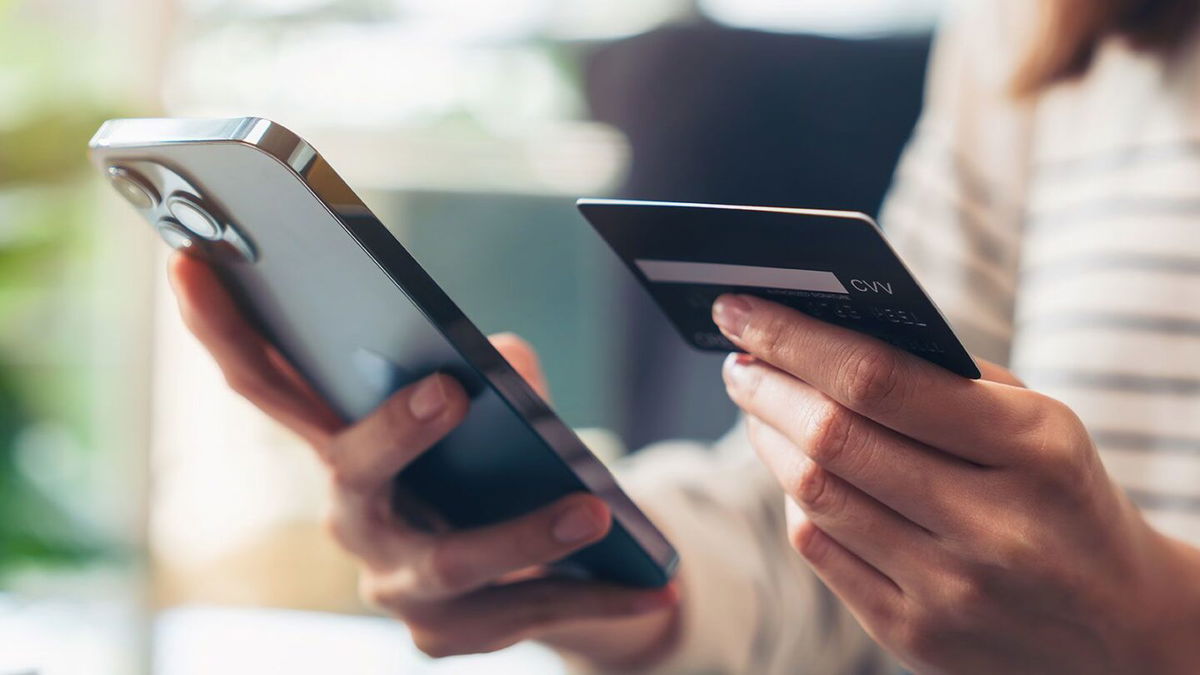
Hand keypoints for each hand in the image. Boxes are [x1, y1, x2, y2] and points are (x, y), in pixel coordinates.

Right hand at [166, 254, 678, 666]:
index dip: (222, 327)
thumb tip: (504, 361)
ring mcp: (395, 585)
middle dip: (394, 432)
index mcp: (344, 444)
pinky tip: (652, 582)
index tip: (192, 260)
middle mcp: (352, 515)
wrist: (535, 566)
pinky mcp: (447, 635)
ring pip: (450, 561)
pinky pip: (519, 613)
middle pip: (350, 470)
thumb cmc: (493, 463)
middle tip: (450, 391)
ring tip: (593, 511)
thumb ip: (494, 374)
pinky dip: (590, 595)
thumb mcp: (494, 408)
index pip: (268, 383)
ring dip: (523, 533)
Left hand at [713, 294, 1199, 673]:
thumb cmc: (1061, 497)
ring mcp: (949, 589)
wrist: (1118, 628)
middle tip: (738, 358)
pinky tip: (796, 472)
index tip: (743, 308)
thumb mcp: (1038, 422)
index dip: (795, 338)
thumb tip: (819, 334)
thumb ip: (942, 379)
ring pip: (814, 495)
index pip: (880, 378)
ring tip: (757, 403)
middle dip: (766, 386)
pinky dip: (796, 500)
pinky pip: (820, 550)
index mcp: (1031, 448)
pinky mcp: (914, 634)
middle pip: (832, 438)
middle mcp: (991, 525)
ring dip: (767, 438)